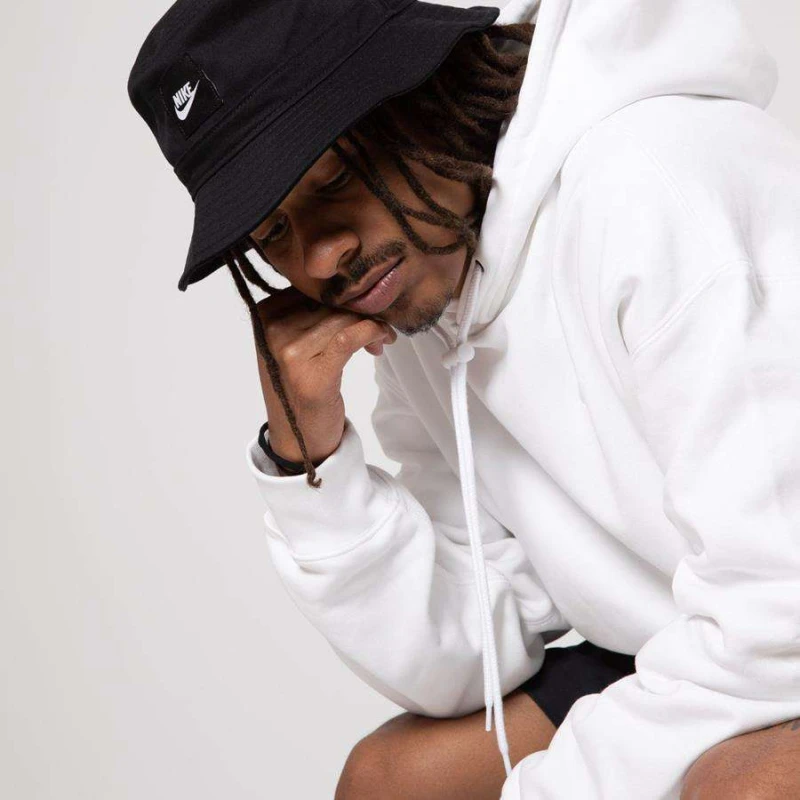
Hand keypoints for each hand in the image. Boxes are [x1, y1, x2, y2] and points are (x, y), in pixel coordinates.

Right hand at [253, 286, 396, 463]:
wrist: (298, 438)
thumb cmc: (300, 387)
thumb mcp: (294, 342)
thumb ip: (309, 312)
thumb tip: (350, 287)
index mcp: (264, 315)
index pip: (312, 288)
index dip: (342, 295)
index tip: (361, 310)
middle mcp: (272, 331)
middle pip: (329, 302)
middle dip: (360, 311)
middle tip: (379, 328)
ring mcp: (289, 353)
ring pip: (344, 318)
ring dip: (372, 325)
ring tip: (380, 340)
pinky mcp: (314, 374)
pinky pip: (351, 337)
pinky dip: (372, 333)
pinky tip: (381, 342)